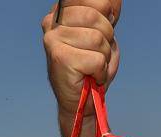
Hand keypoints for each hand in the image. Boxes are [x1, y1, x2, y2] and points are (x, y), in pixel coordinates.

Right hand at [41, 1, 121, 115]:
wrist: (81, 101)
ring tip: (93, 66)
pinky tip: (91, 76)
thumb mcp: (104, 33)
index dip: (106, 11)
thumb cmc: (92, 67)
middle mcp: (52, 22)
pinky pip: (96, 59)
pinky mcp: (60, 58)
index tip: (106, 27)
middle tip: (98, 53)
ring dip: (104, 56)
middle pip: (95, 16)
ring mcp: (53, 40)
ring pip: (98, 38)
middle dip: (106, 37)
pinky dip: (100, 71)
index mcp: (62, 12)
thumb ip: (107, 12)